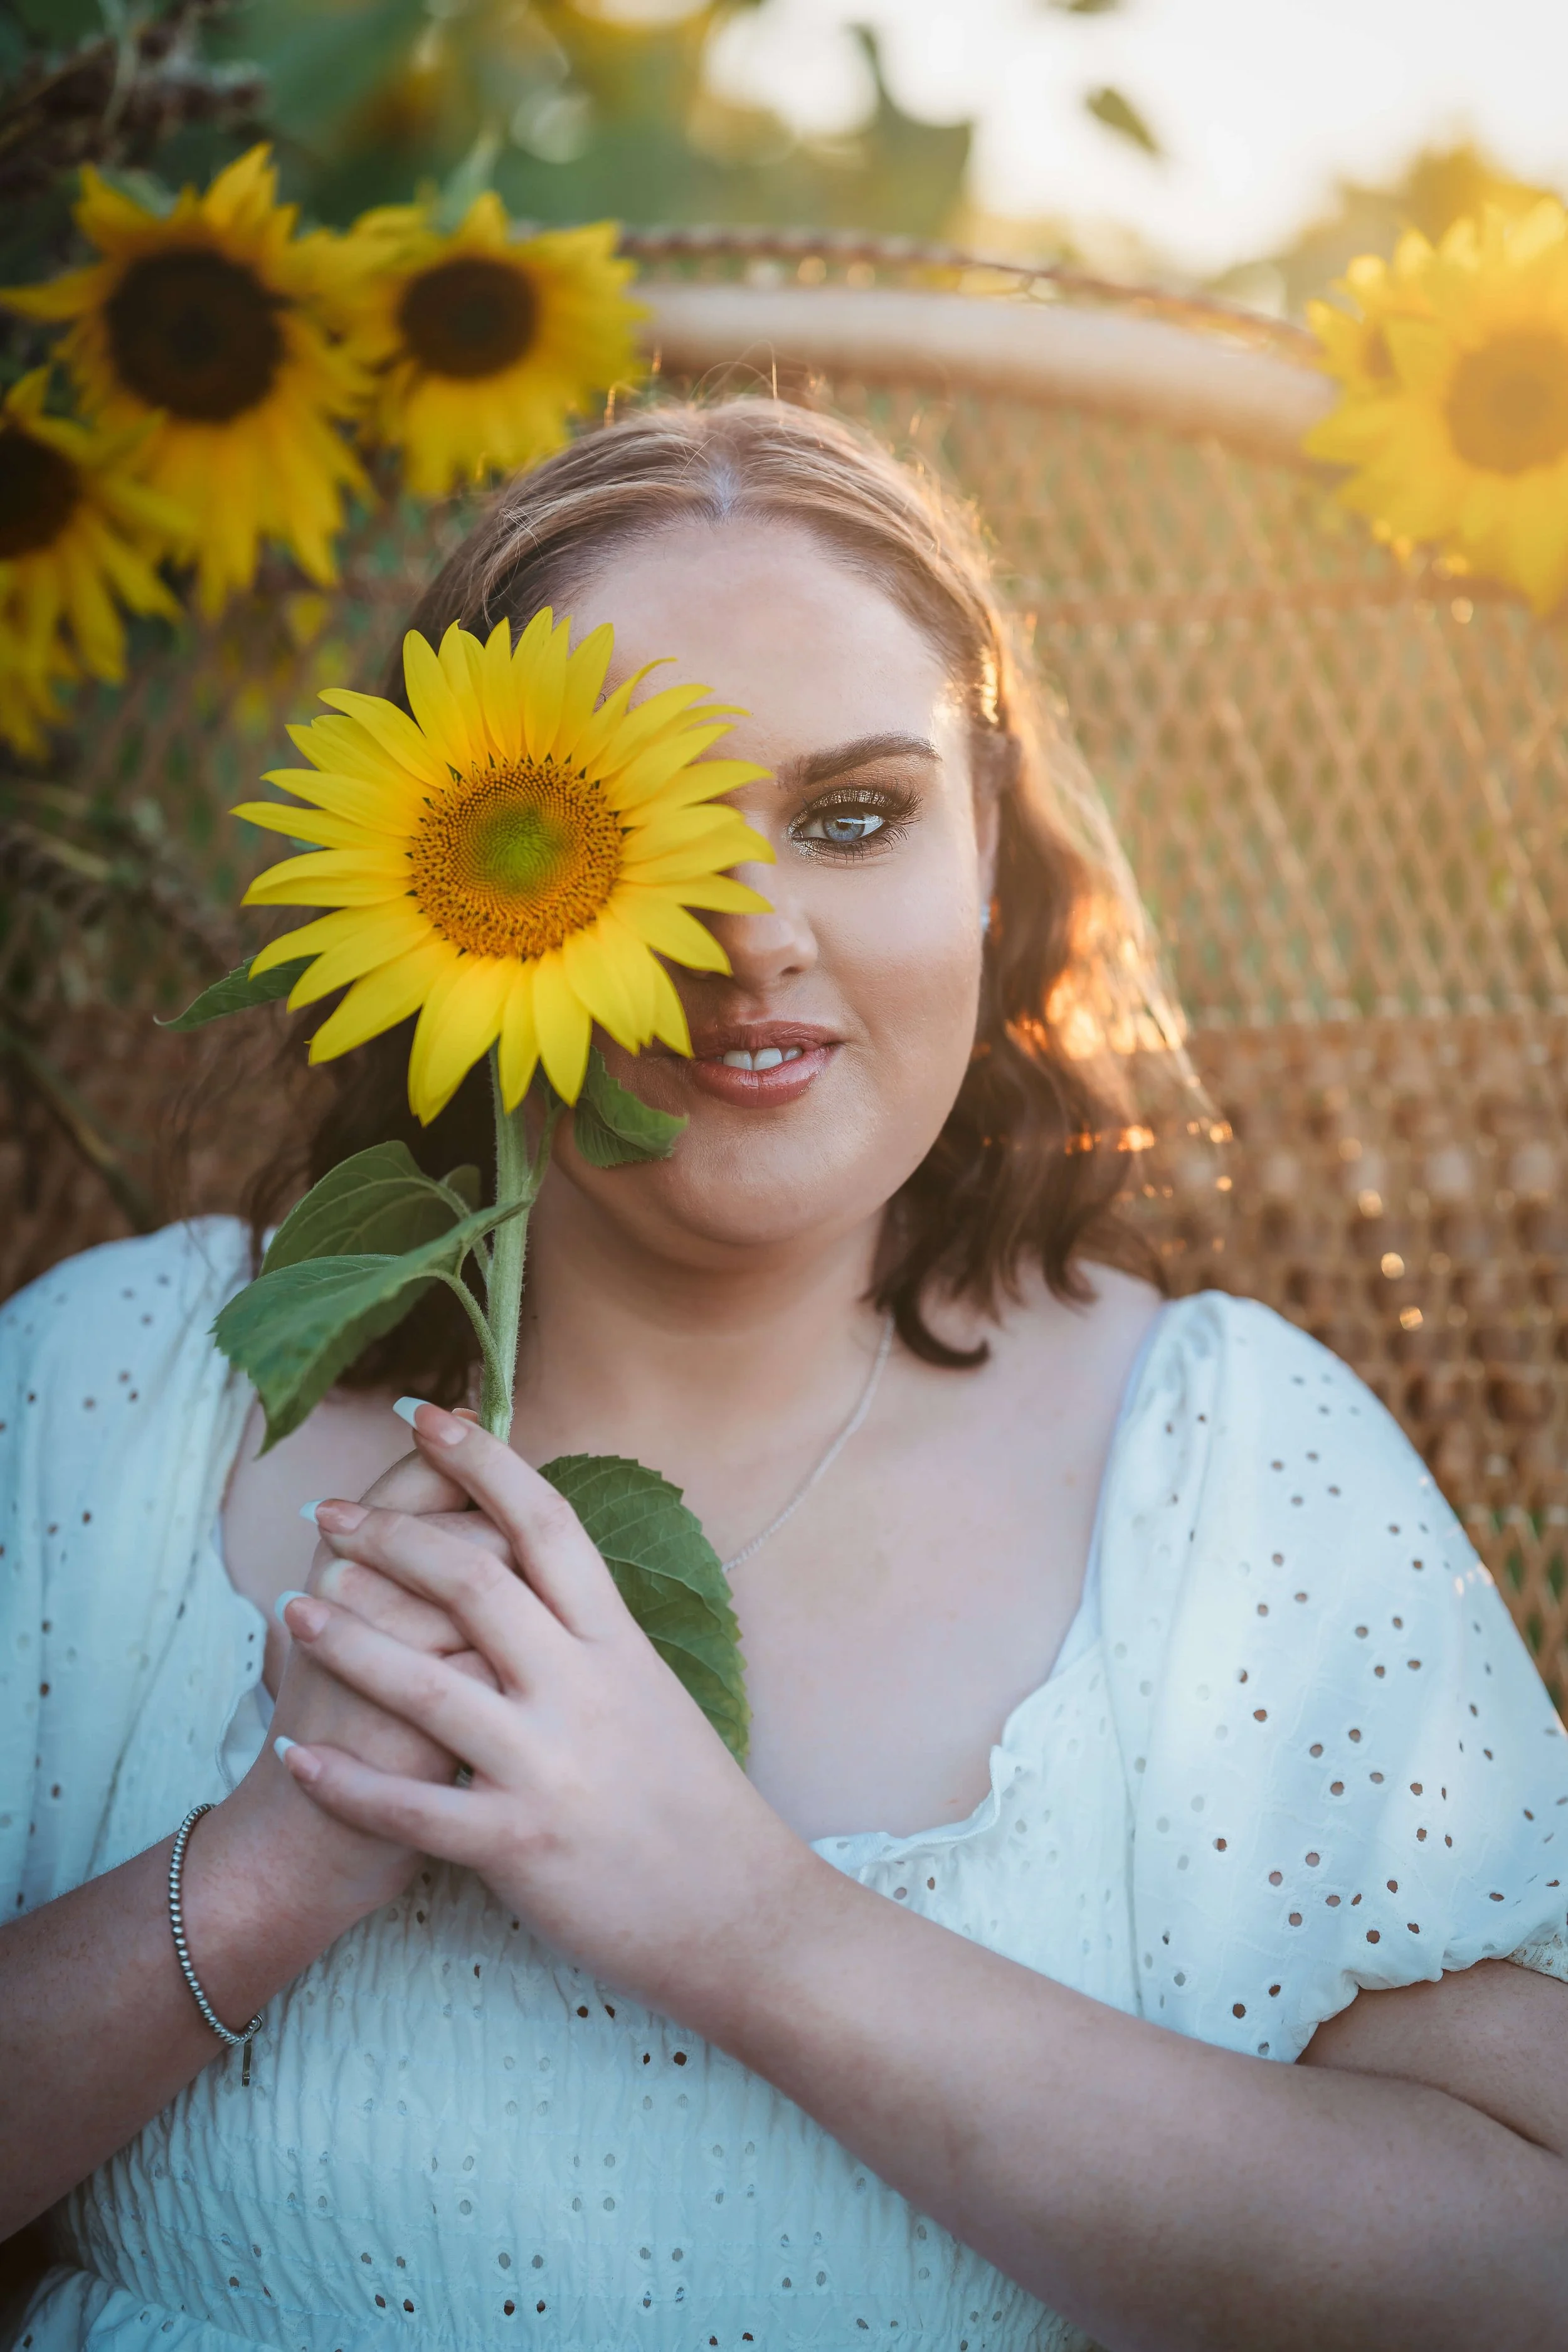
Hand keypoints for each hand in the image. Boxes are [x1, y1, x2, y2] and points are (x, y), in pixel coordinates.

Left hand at [273, 1405, 811, 2016]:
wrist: (744, 1917)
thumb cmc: (695, 1806)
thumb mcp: (655, 1695)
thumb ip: (593, 1638)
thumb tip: (534, 1570)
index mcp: (619, 1645)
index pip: (547, 1524)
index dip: (485, 1461)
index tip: (430, 1415)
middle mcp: (584, 1691)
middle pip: (474, 1582)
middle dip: (391, 1538)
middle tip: (329, 1513)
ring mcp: (550, 1768)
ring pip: (427, 1685)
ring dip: (347, 1641)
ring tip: (290, 1610)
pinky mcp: (519, 1847)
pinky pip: (412, 1810)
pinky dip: (347, 1783)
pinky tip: (296, 1758)